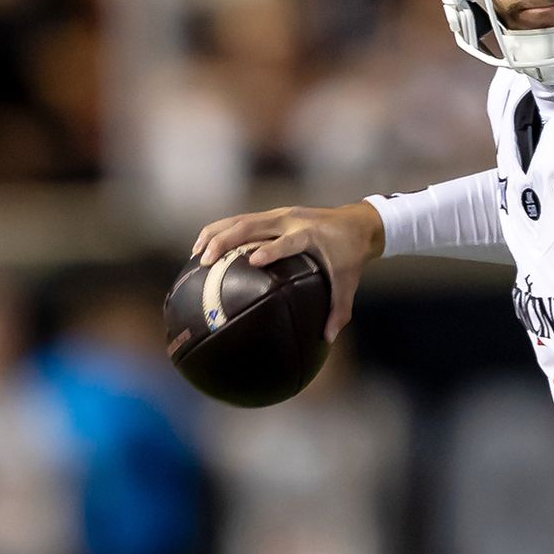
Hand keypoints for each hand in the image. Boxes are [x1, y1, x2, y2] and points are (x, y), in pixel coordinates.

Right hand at [192, 203, 384, 342]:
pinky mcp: (273, 214)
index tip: (253, 261)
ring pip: (241, 219)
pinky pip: (241, 219)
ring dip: (216, 233)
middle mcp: (291, 220)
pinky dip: (221, 230)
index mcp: (310, 235)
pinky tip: (203, 246)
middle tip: (206, 260)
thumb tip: (327, 339)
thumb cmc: (351, 255)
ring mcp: (280, 214)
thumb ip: (339, 310)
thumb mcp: (348, 282)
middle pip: (252, 225)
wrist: (357, 222)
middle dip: (227, 240)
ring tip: (196, 253)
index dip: (272, 249)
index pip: (288, 241)